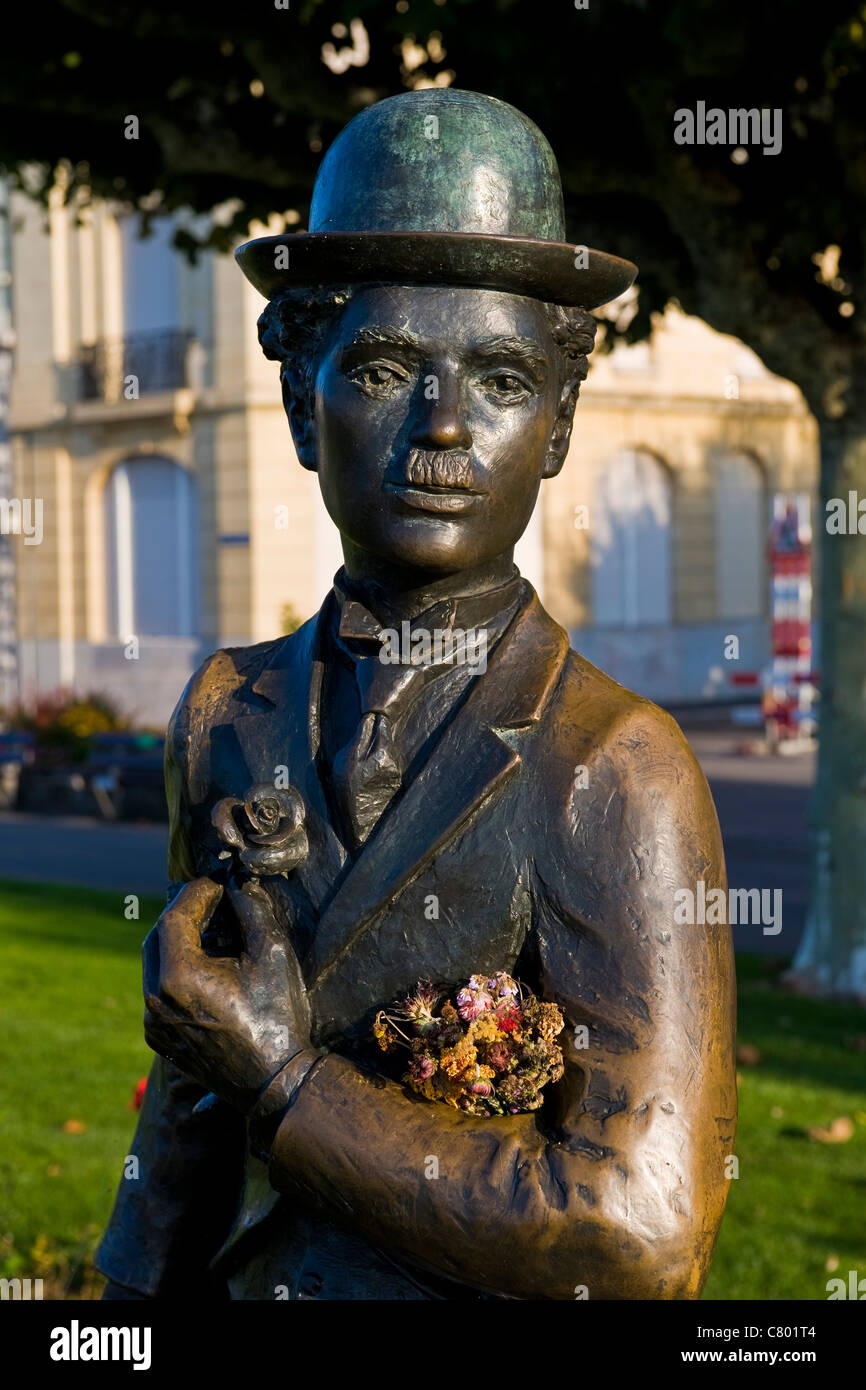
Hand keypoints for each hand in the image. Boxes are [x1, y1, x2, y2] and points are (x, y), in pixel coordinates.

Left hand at [142, 875, 311, 1115]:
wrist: (274, 1083)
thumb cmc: (277, 1018)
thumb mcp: (271, 954)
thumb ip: (250, 911)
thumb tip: (236, 886)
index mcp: (177, 978)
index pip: (174, 917)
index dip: (196, 893)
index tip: (218, 882)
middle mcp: (155, 1001)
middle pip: (157, 938)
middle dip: (183, 914)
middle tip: (213, 900)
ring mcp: (153, 1023)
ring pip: (155, 966)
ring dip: (179, 942)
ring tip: (214, 931)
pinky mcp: (159, 1038)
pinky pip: (159, 992)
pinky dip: (177, 971)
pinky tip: (208, 966)